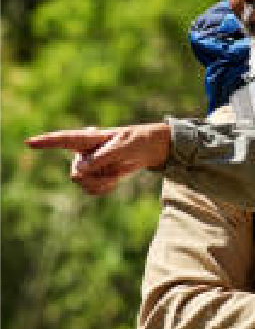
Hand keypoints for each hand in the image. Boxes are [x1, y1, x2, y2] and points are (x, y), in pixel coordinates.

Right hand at [25, 123, 170, 194]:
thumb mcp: (125, 146)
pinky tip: (115, 180)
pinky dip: (104, 189)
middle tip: (113, 170)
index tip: (29, 142)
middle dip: (94, 177)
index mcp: (88, 138)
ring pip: (82, 184)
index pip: (64, 140)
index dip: (46, 142)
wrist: (150, 150)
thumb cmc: (138, 141)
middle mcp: (84, 152)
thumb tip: (80, 170)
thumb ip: (103, 156)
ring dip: (101, 184)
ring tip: (115, 173)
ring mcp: (89, 165)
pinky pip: (92, 190)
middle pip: (75, 172)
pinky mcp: (96, 176)